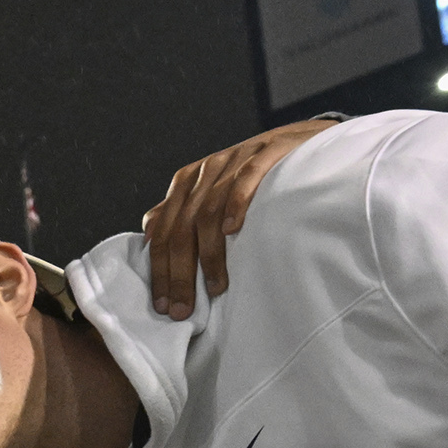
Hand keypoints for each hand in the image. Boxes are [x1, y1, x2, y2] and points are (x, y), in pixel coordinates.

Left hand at [141, 118, 336, 318]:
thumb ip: (179, 210)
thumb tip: (148, 233)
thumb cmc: (251, 174)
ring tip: (215, 287)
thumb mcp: (210, 190)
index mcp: (186, 182)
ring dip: (210, 254)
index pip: (164, 233)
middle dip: (180, 274)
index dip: (160, 272)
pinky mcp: (266, 152)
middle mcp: (206, 171)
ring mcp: (235, 160)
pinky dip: (235, 203)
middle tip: (184, 308)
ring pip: (209, 210)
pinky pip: (245, 178)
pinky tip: (232, 230)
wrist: (299, 139)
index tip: (162, 306)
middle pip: (182, 228)